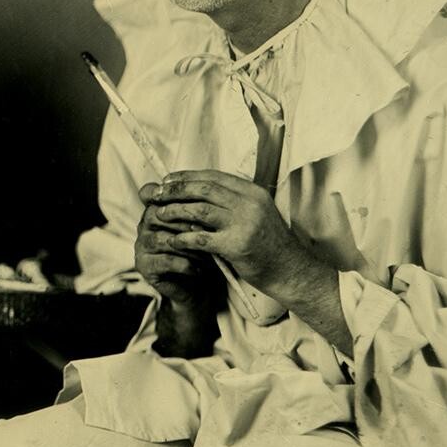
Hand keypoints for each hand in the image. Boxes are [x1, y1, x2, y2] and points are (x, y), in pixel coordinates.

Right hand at [134, 192, 223, 356]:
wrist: (197, 285)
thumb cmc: (201, 249)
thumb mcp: (202, 226)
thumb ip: (199, 208)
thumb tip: (213, 191)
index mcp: (155, 209)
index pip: (155, 194)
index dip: (174, 197)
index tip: (202, 205)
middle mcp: (143, 225)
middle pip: (159, 215)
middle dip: (188, 223)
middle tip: (211, 231)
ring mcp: (141, 246)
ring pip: (164, 239)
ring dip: (189, 246)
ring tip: (209, 253)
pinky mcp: (145, 266)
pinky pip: (166, 261)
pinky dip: (187, 264)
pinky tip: (201, 268)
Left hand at [139, 170, 319, 296]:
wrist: (289, 270)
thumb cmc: (269, 243)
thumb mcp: (256, 213)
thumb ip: (232, 201)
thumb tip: (196, 191)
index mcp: (252, 192)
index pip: (213, 177)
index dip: (187, 177)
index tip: (168, 180)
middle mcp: (249, 203)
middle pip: (203, 189)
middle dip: (176, 190)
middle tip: (156, 194)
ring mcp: (244, 224)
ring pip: (199, 210)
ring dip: (175, 211)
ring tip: (159, 214)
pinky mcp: (237, 246)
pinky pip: (201, 238)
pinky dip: (183, 238)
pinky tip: (172, 240)